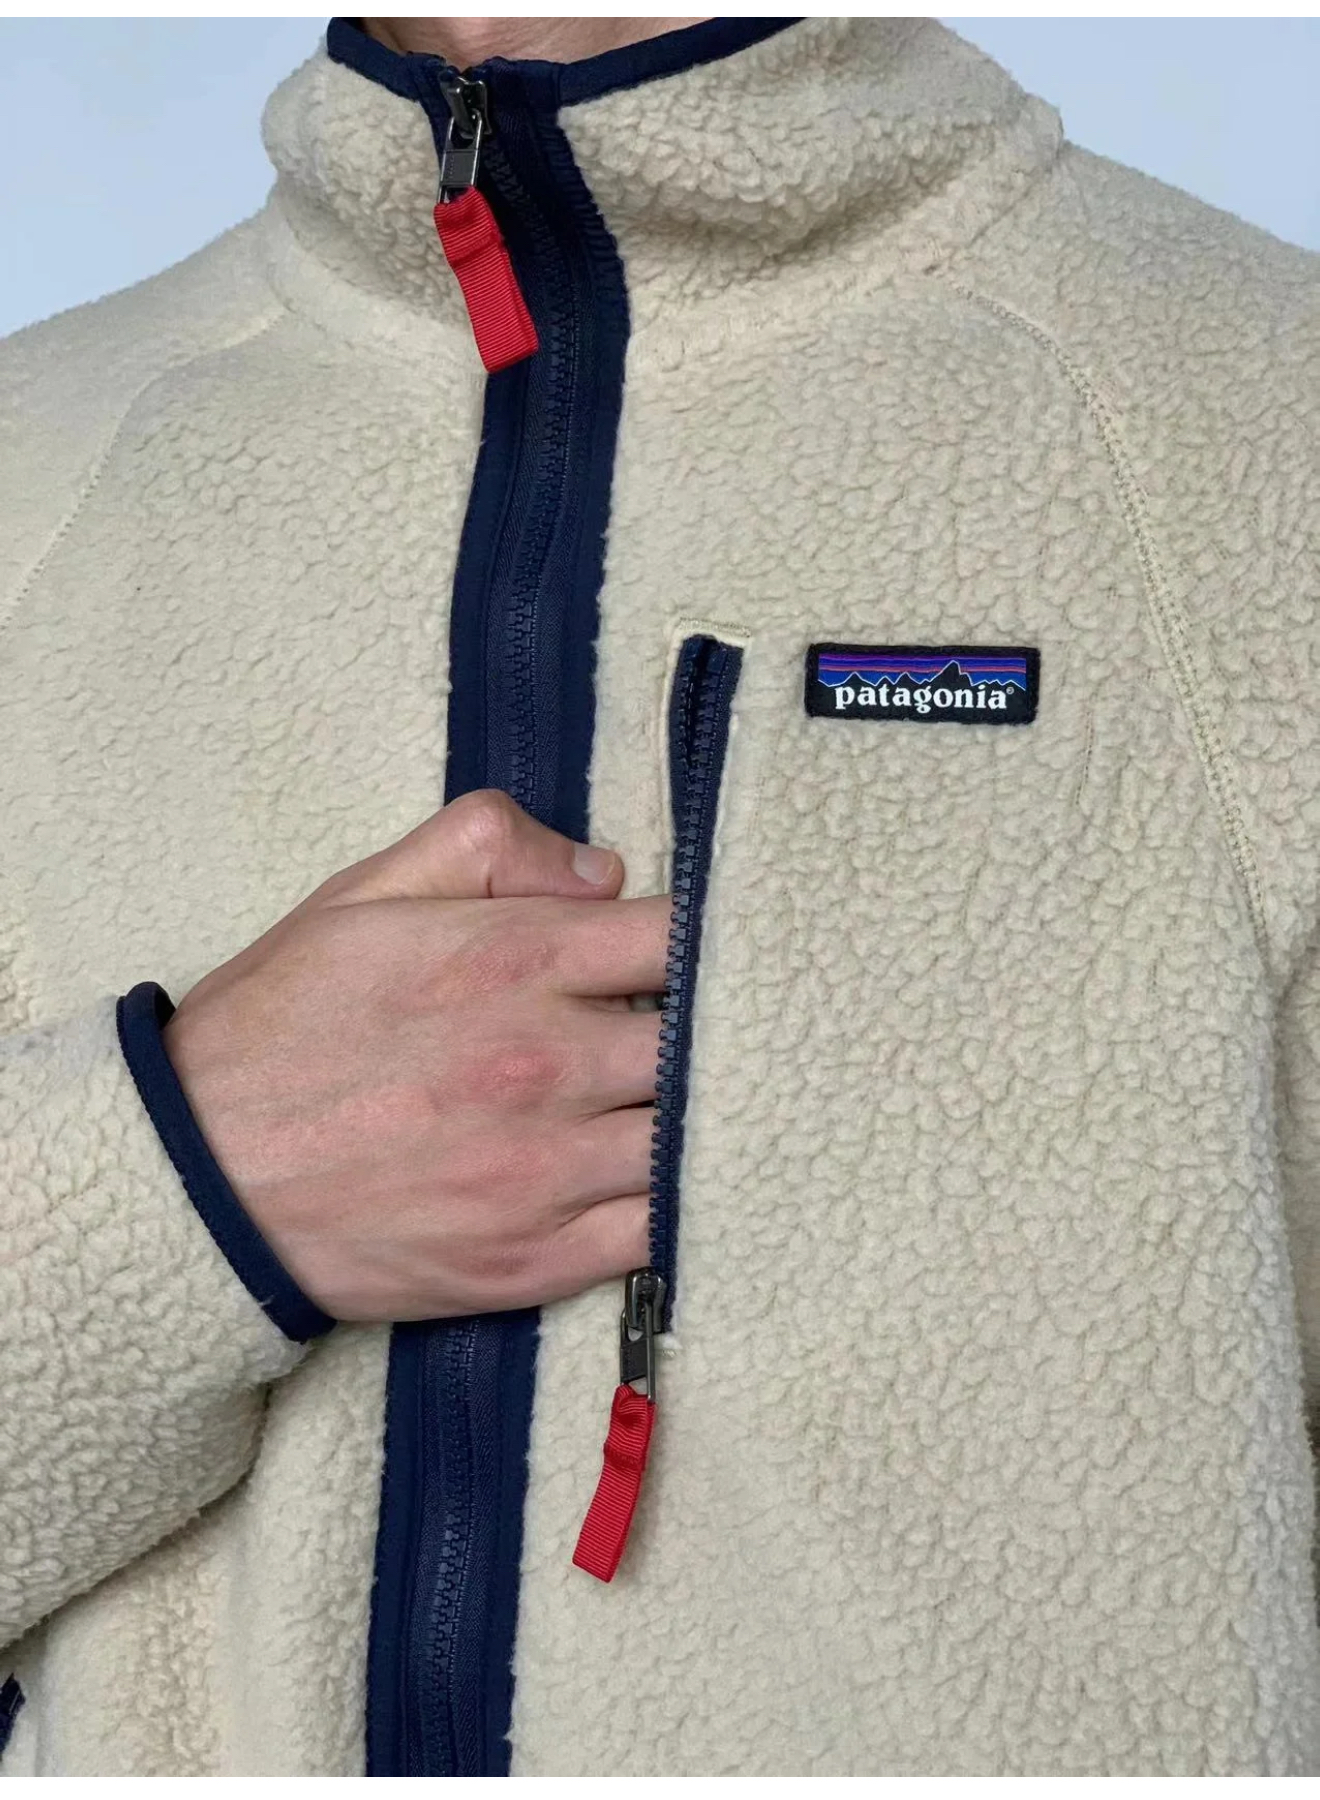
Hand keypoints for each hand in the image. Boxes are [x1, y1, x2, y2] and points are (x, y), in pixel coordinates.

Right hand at [161, 790, 666, 1322]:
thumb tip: (605, 871)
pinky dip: (679, 1201)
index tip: (699, 947)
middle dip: (713, 1026)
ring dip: (705, 1113)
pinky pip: (659, 1232)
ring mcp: (545, 1172)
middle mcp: (546, 1064)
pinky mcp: (534, 1262)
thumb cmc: (278, 1028)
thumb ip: (487, 847)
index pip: (679, 935)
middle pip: (703, 1038)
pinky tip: (669, 1177)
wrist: (194, 1181)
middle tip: (707, 1026)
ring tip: (690, 1099)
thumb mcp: (362, 896)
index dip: (706, 936)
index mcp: (513, 960)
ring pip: (693, 1135)